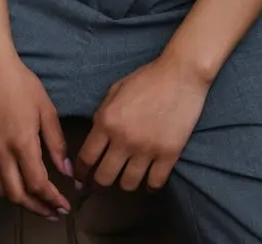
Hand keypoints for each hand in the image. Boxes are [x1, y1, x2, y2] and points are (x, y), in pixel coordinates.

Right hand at [0, 57, 72, 218]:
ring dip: (19, 200)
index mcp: (22, 142)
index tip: (64, 207)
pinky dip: (1, 186)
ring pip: (0, 190)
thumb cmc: (22, 85)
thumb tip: (65, 170)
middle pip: (17, 195)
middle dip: (37, 208)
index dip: (52, 200)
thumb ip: (56, 143)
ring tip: (36, 201)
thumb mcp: (47, 111)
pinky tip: (14, 183)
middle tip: (52, 212)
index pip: (38, 184)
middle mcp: (1, 152)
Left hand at [76, 53, 210, 191]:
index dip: (80, 172)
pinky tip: (148, 181)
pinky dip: (150, 186)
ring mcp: (147, 149)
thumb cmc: (147, 78)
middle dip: (98, 184)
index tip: (81, 177)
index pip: (86, 158)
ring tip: (126, 179)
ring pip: (128, 184)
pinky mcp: (169, 154)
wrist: (181, 74)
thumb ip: (102, 114)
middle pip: (103, 178)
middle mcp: (123, 139)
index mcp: (107, 121)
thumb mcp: (115, 91)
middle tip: (100, 185)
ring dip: (124, 184)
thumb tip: (94, 138)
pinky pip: (155, 182)